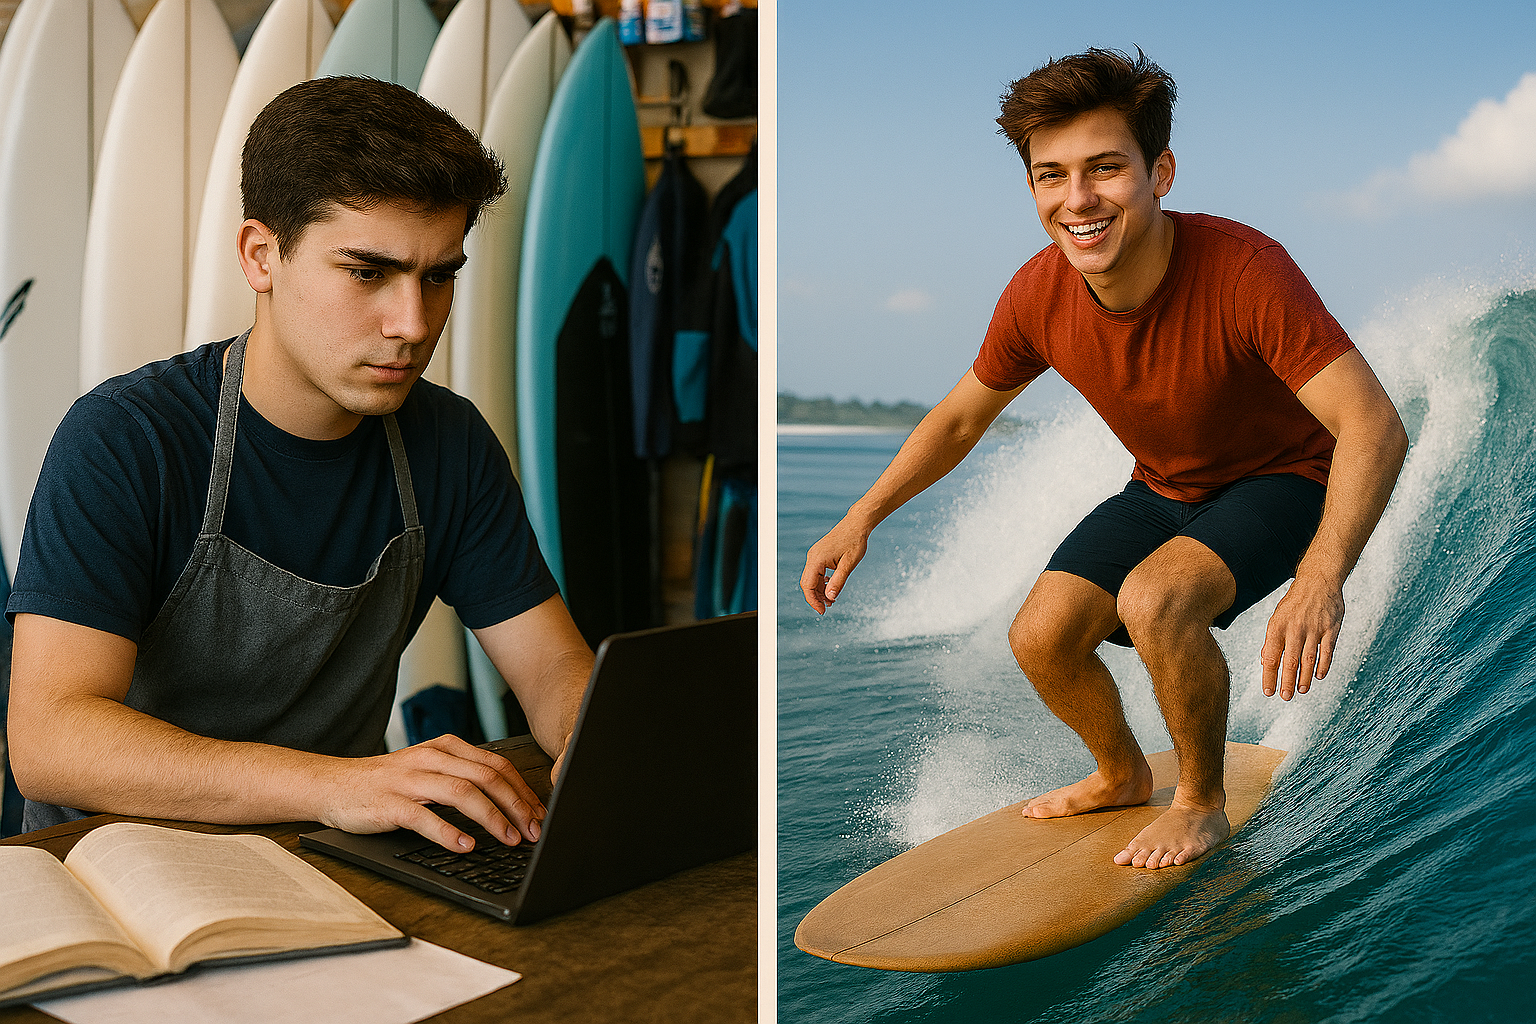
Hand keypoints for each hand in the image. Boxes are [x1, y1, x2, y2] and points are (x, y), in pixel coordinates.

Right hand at [314, 733, 545, 851]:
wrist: (334, 785)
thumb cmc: (387, 783)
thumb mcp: (429, 769)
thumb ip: (463, 777)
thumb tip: (508, 802)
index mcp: (447, 748)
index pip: (497, 766)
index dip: (523, 791)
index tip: (540, 814)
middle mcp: (432, 758)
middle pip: (487, 777)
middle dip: (516, 805)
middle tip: (533, 830)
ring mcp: (410, 779)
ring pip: (462, 792)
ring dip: (492, 818)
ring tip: (509, 838)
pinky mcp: (390, 803)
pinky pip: (425, 817)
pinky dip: (449, 832)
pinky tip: (466, 846)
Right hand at [800, 518, 869, 613]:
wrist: (857, 523)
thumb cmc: (855, 541)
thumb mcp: (849, 564)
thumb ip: (839, 581)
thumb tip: (830, 598)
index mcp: (817, 559)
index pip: (808, 585)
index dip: (813, 601)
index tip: (822, 611)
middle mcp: (812, 557)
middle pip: (807, 583)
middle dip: (815, 597)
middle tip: (828, 608)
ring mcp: (815, 555)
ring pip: (811, 578)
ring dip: (819, 590)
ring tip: (831, 600)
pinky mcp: (819, 554)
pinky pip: (816, 572)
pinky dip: (821, 582)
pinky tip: (831, 586)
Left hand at [1260, 575, 1343, 699]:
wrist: (1318, 581)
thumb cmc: (1294, 603)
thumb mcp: (1277, 617)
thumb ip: (1272, 639)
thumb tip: (1264, 660)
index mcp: (1277, 626)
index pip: (1270, 656)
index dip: (1269, 676)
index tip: (1268, 692)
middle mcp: (1295, 629)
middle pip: (1290, 661)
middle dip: (1287, 682)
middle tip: (1285, 697)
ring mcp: (1314, 629)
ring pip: (1308, 660)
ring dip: (1304, 678)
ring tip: (1300, 691)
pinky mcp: (1331, 628)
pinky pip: (1327, 652)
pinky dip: (1323, 666)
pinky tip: (1318, 677)